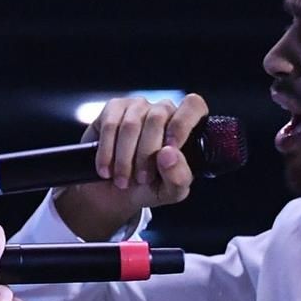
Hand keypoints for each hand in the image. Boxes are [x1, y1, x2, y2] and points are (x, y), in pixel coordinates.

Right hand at [51, 92, 209, 240]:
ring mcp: (138, 107)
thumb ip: (178, 178)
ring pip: (131, 125)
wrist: (114, 194)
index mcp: (186, 128)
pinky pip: (110, 125)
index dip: (182, 124)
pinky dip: (107, 153)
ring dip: (124, 159)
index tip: (169, 150)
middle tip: (141, 179)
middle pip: (157, 119)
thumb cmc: (147, 188)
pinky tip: (107, 168)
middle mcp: (164, 112)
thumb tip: (169, 155)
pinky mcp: (114, 108)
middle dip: (145, 156)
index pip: (193, 106)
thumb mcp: (169, 193)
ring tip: (123, 179)